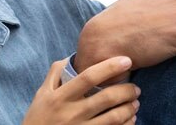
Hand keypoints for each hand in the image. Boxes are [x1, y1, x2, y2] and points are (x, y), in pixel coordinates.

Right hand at [23, 57, 139, 124]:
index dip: (110, 67)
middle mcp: (71, 113)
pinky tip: (130, 119)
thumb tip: (72, 56)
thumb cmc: (39, 117)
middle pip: (106, 98)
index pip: (88, 77)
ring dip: (129, 108)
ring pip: (114, 118)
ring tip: (135, 102)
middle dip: (126, 90)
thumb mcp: (41, 94)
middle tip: (136, 87)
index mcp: (60, 97)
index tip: (126, 60)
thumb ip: (55, 73)